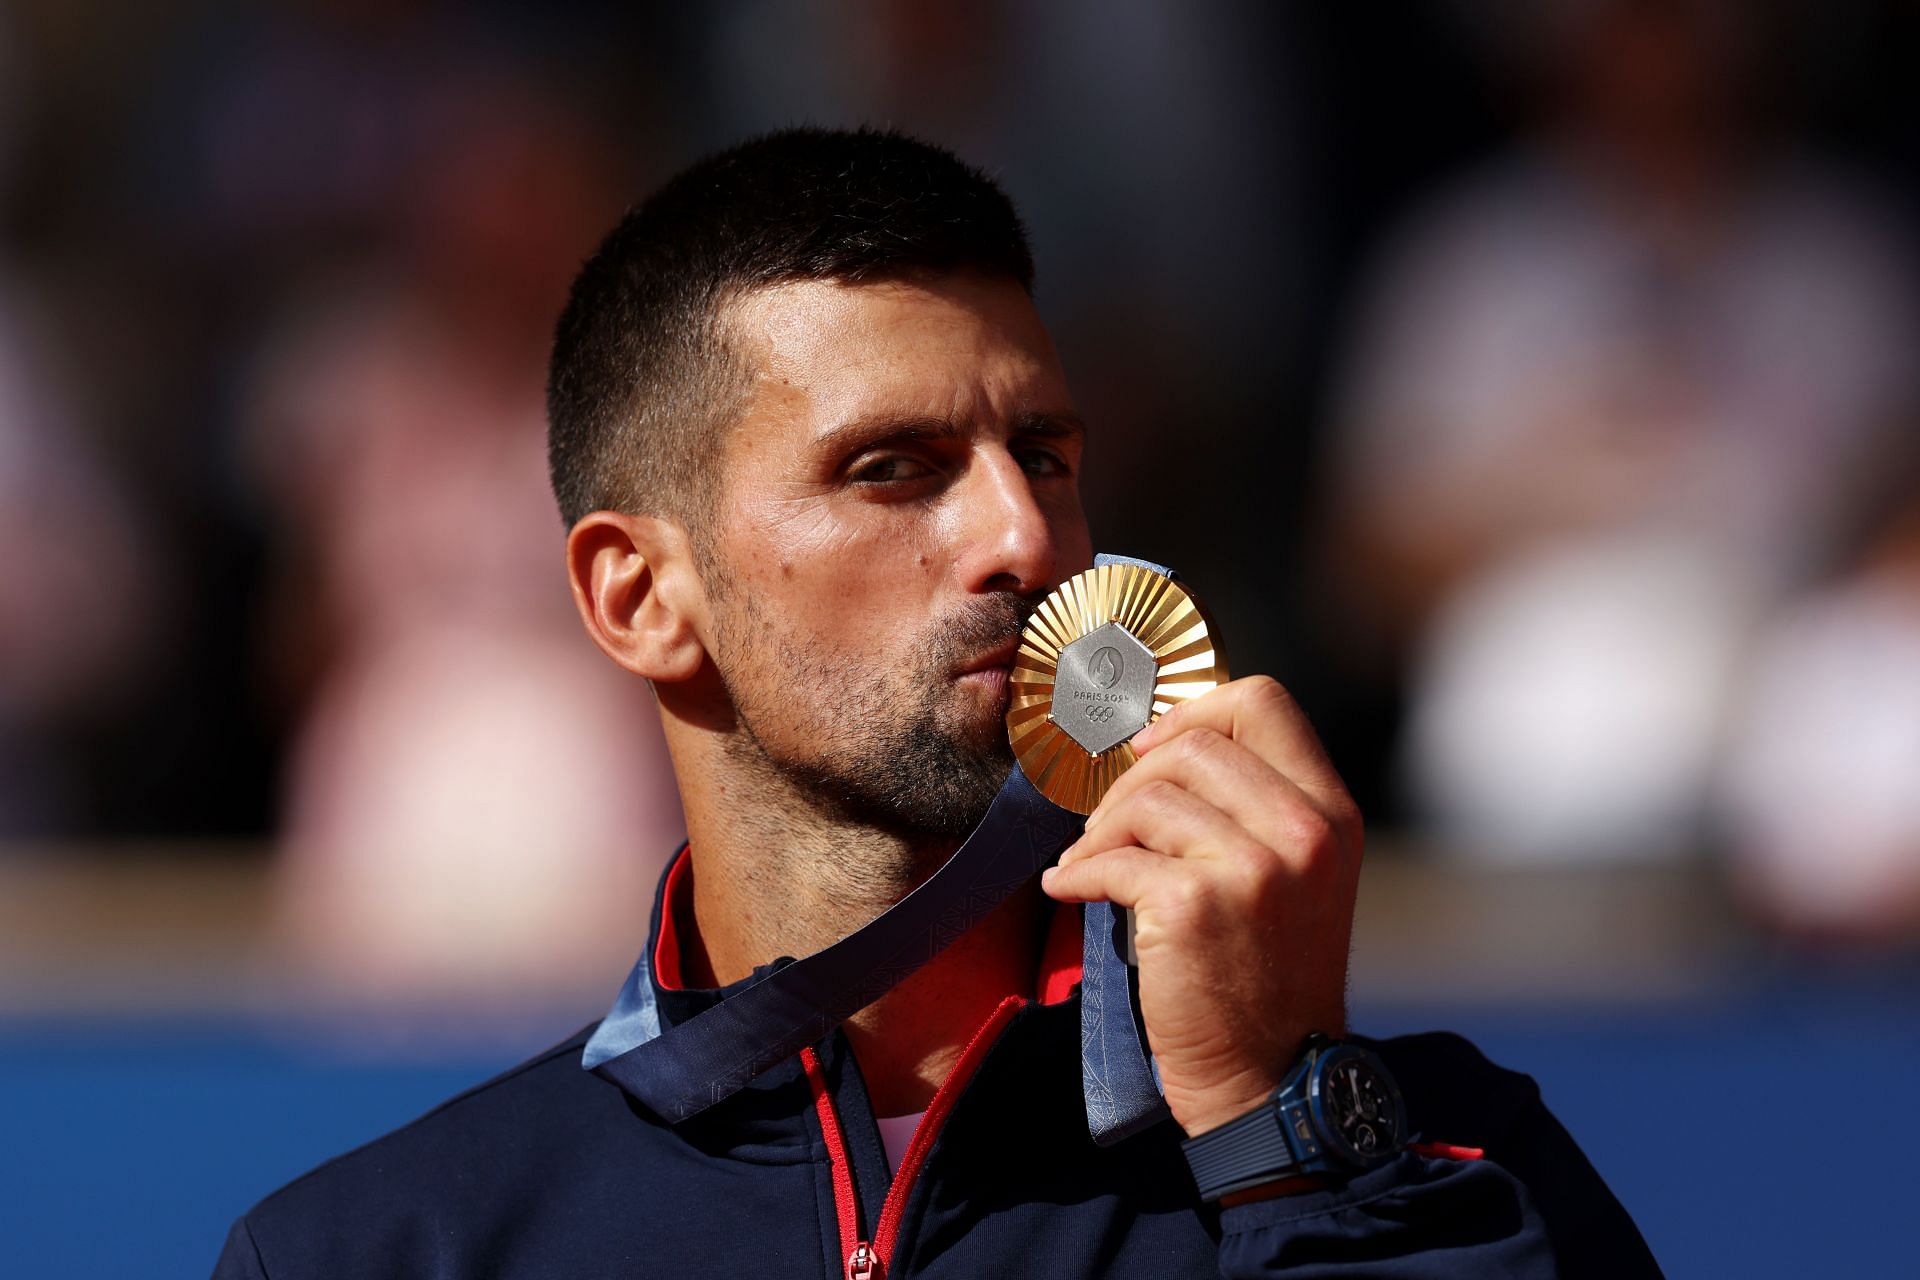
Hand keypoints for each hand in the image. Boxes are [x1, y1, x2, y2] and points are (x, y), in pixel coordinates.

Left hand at [1040, 676, 1362, 1135]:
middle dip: (1132, 780)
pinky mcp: (1194, 906)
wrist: (1269, 1077)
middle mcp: (1302, 833)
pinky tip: (1070, 890)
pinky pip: (1111, 859)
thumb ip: (1252, 805)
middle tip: (1109, 826)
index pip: (1263, 701)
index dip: (1193, 713)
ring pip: (1144, 799)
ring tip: (1091, 866)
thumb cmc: (1265, 973)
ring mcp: (1252, 869)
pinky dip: (1076, 874)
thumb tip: (1160, 741)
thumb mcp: (1294, 875)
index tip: (1152, 749)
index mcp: (1330, 813)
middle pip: (1191, 745)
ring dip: (1100, 833)